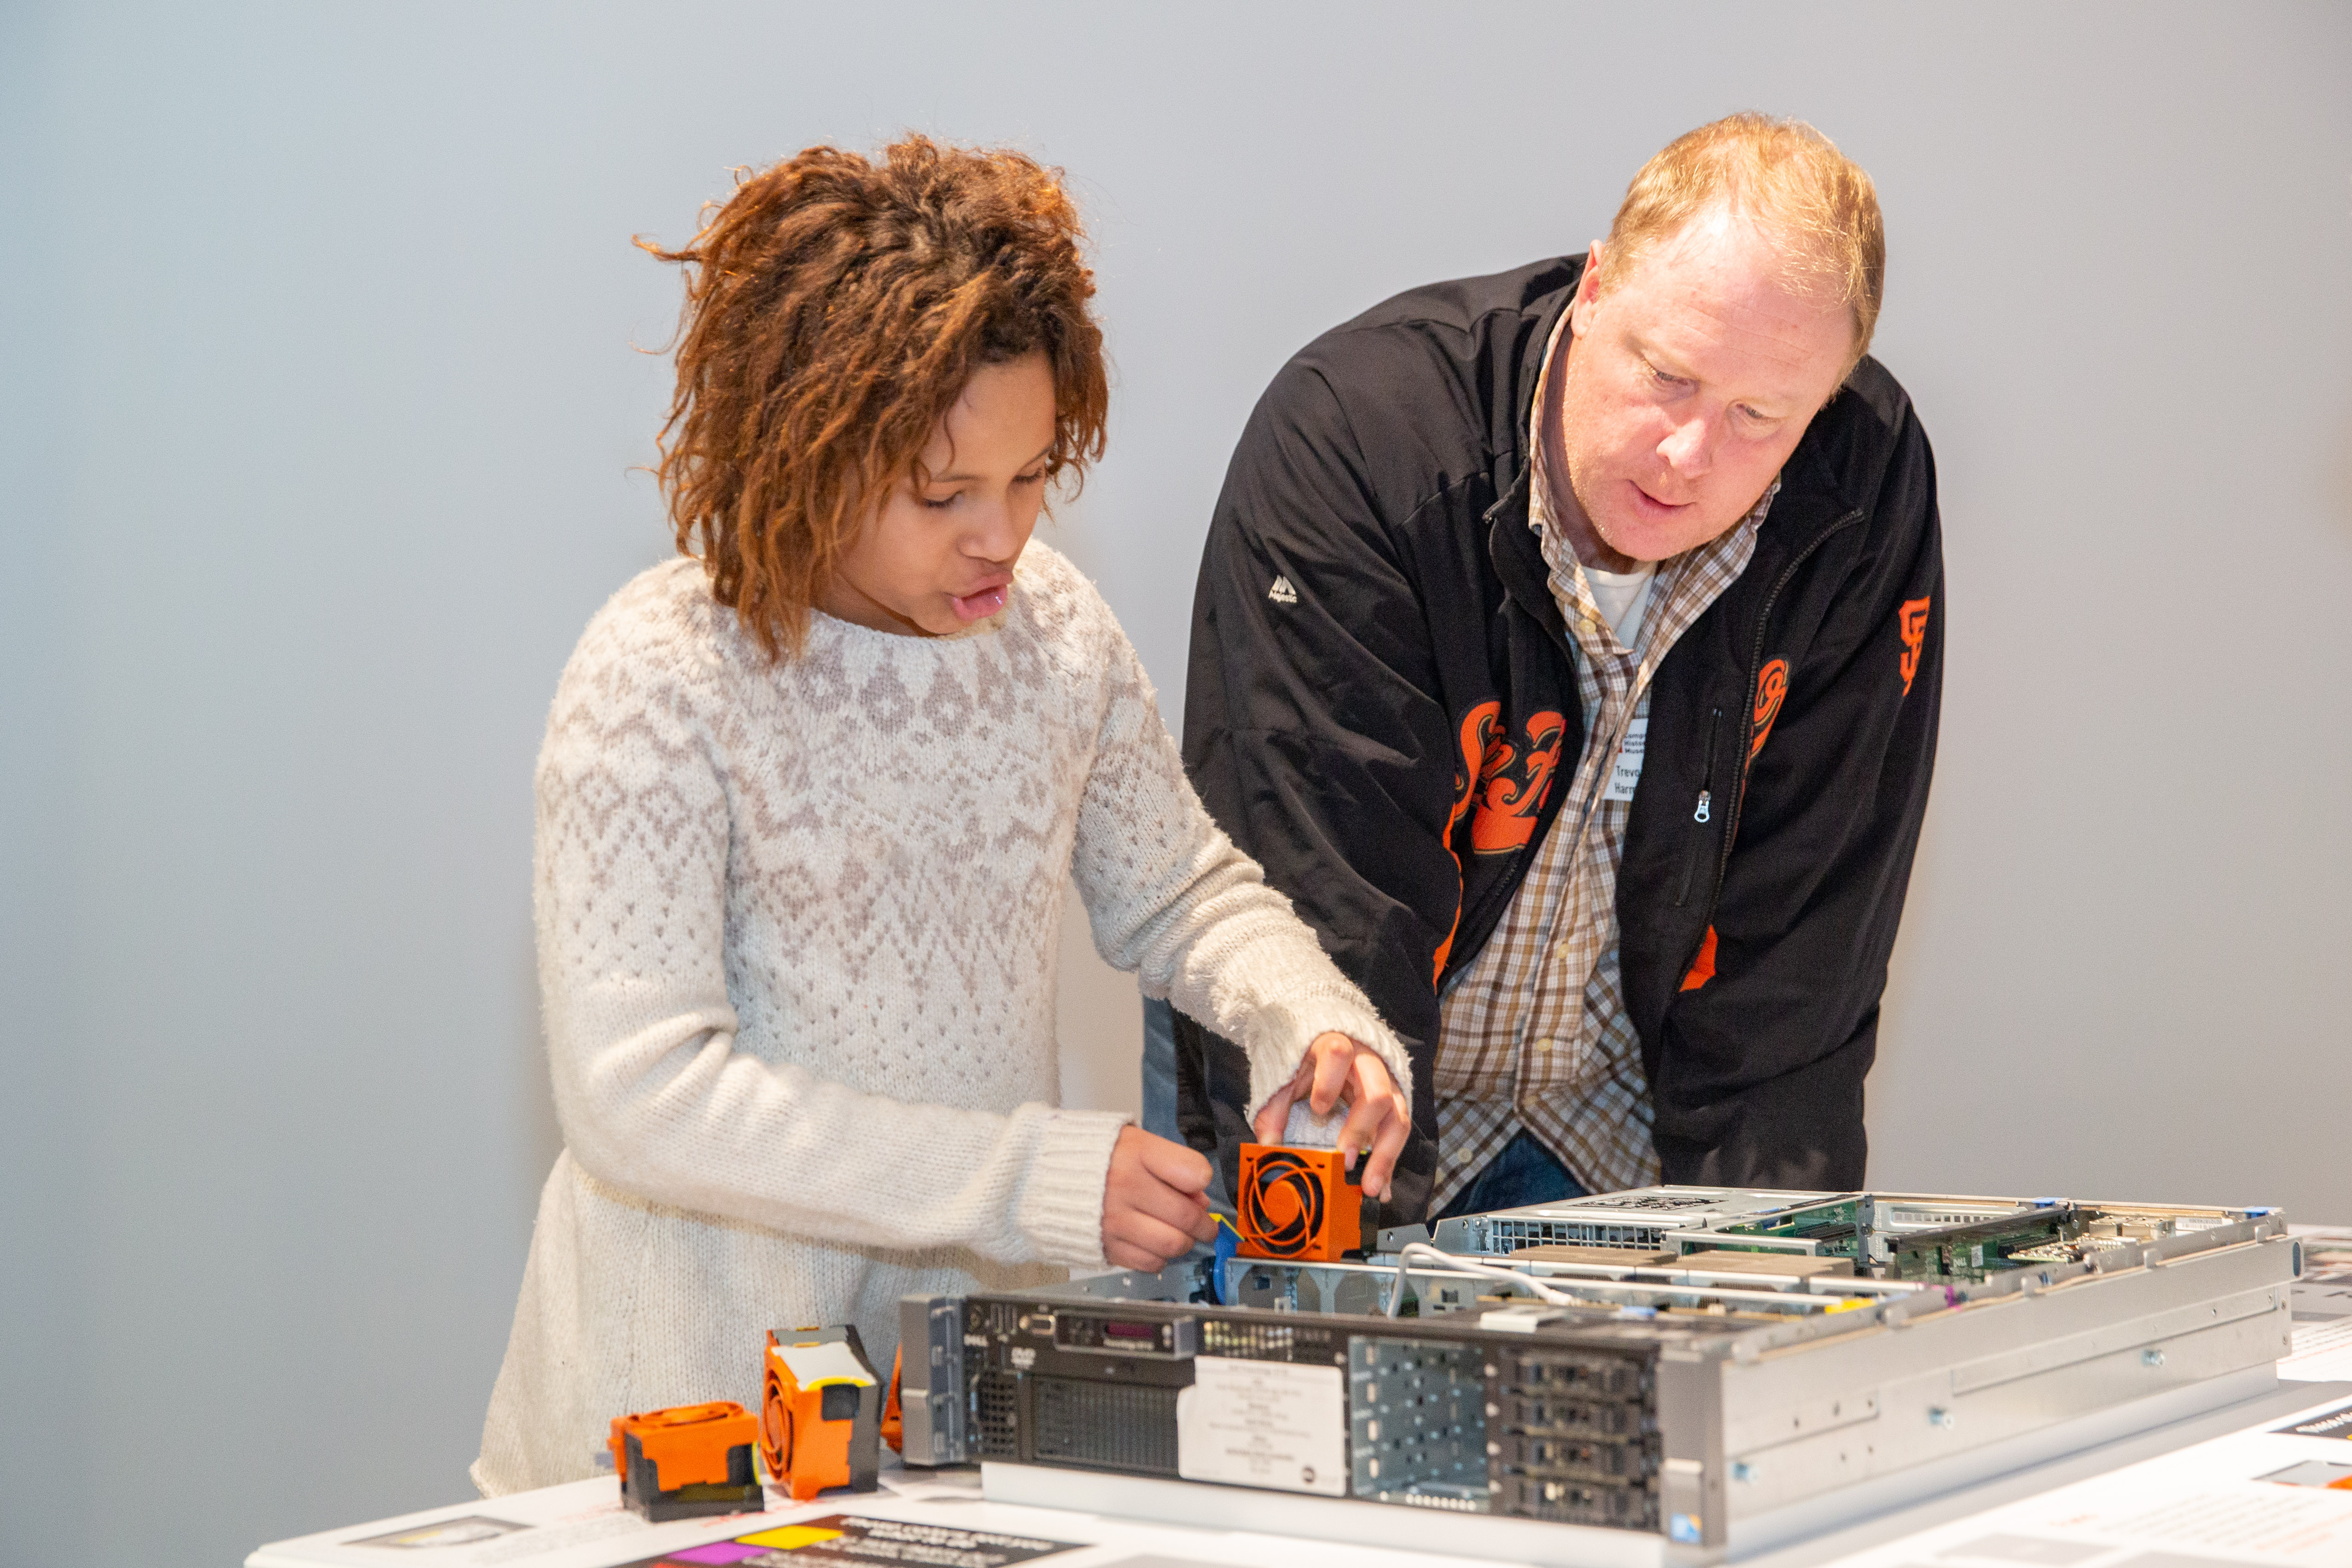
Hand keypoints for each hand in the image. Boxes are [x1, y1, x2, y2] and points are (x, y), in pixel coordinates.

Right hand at [1101, 1126, 1218, 1270]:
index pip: (1191, 1171)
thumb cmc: (1099, 1157)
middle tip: (1205, 1225)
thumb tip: (1200, 1200)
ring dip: (1185, 1243)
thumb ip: (1171, 1165)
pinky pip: (1149, 1262)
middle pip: (1186, 1215)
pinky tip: (1155, 1244)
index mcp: (1136, 1153)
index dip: (1201, 1180)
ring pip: (1172, 1244)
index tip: (1199, 1185)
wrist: (1046, 1175)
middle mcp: (1125, 1186)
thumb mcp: (1136, 1144)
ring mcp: (1114, 1220)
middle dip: (1204, 1224)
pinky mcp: (1106, 1246)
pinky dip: (1160, 1258)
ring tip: (1182, 1235)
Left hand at [1250, 1032, 1410, 1202]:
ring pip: (1397, 1118)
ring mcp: (1388, 1084)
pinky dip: (1389, 1162)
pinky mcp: (1395, 1104)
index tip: (1317, 1109)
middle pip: (1378, 1093)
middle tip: (1346, 1161)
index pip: (1338, 1054)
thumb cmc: (1308, 1060)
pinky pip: (1399, 1134)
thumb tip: (1268, 1145)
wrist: (1331, 1043)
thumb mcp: (1285, 1077)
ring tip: (1370, 1186)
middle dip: (1362, 1130)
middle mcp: (1368, 1063)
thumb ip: (1274, 1109)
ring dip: (1384, 1156)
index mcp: (1336, 1047)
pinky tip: (1382, 1186)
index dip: (1328, 1083)